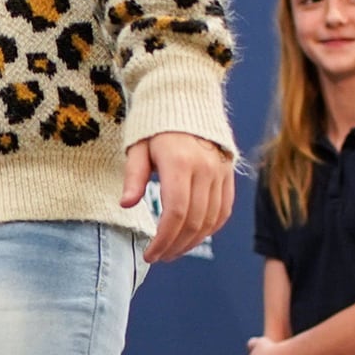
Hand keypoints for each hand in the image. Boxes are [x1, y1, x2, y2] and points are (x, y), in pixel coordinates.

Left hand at [125, 132, 233, 265]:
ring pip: (211, 220)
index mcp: (180, 162)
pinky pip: (224, 209)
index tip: (149, 254)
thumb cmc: (154, 123)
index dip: (163, 240)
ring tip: (173, 251)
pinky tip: (193, 237)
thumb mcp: (137, 146)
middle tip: (158, 257)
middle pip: (194, 221)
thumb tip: (126, 205)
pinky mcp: (228, 173)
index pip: (175, 213)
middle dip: (175, 246)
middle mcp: (205, 168)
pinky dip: (210, 228)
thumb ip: (133, 176)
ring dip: (192, 242)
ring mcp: (220, 171)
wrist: (185, 97)